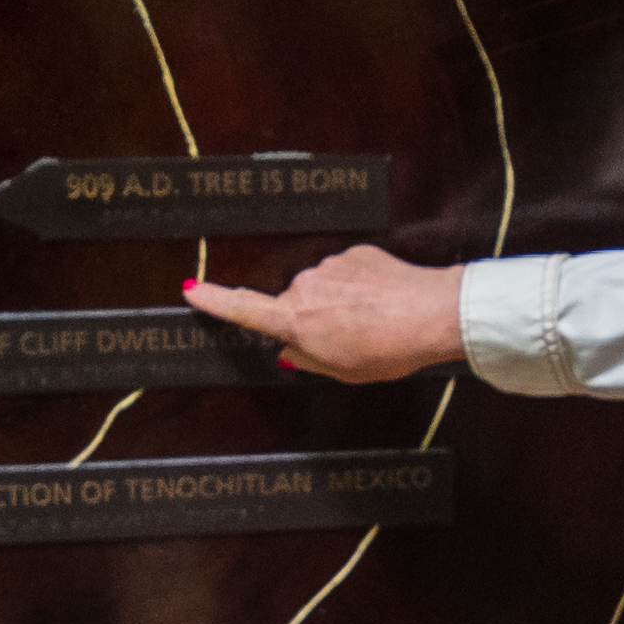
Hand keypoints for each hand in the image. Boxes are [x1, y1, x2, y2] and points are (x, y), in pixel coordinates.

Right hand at [180, 246, 463, 384]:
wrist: (431, 313)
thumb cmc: (388, 349)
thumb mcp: (343, 371)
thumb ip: (308, 360)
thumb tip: (291, 351)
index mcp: (296, 320)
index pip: (244, 310)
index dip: (215, 302)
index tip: (192, 290)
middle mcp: (305, 287)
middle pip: (295, 306)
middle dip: (313, 321)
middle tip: (348, 342)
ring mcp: (330, 266)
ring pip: (324, 289)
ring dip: (341, 304)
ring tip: (374, 324)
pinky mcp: (355, 253)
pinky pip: (348, 273)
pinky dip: (361, 289)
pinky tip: (383, 303)